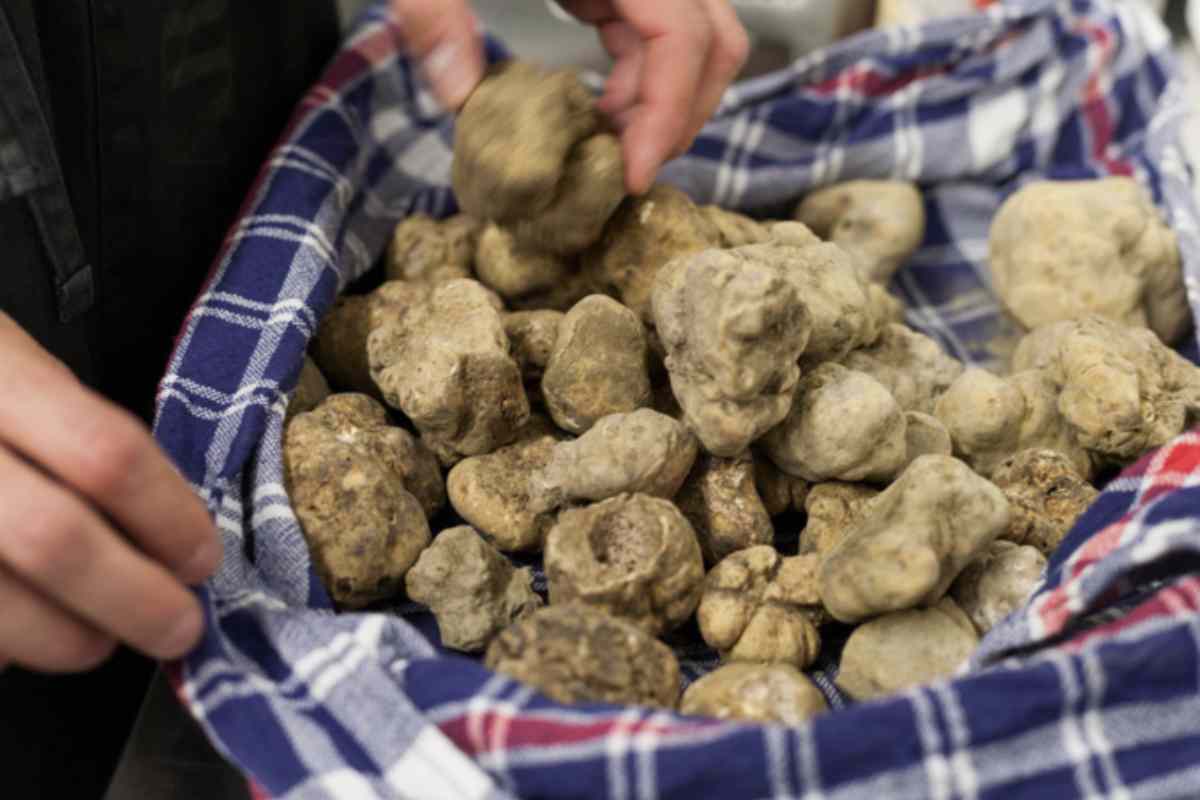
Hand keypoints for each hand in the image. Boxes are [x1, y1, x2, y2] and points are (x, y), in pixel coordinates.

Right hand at [0, 313, 219, 672]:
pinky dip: (1, 646)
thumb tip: (168, 523)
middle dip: (136, 600)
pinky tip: (18, 629)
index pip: (105, 454)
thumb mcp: (7, 359)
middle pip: (57, 542)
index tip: (201, 555)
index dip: (169, 517)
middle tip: (177, 626)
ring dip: (70, 639)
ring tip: (99, 635)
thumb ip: (76, 429)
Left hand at [389, 0, 748, 194]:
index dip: (668, 111)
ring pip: (692, 43)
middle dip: (676, 115)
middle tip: (626, 171)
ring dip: (658, 104)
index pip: (683, 35)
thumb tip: (459, 93)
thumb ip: (434, 14)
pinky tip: (596, 113)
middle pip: (712, 41)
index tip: (633, 173)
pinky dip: (638, 82)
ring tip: (604, 148)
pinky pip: (656, 35)